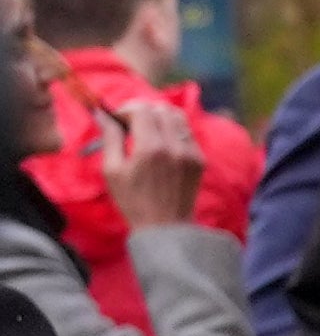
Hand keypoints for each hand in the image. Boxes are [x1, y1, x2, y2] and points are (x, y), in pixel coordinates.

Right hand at [97, 93, 203, 229]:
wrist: (166, 227)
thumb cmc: (132, 201)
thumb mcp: (112, 170)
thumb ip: (110, 138)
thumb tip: (102, 114)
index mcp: (151, 148)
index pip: (142, 109)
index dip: (126, 109)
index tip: (117, 120)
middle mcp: (175, 146)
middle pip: (161, 108)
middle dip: (143, 111)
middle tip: (130, 124)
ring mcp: (191, 152)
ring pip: (178, 117)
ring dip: (160, 118)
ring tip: (146, 133)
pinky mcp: (200, 159)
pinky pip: (187, 133)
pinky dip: (173, 131)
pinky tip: (161, 146)